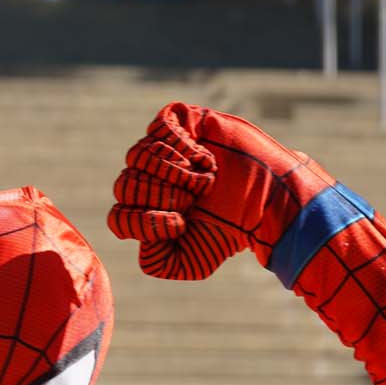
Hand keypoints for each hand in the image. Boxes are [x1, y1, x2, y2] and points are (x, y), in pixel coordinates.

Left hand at [107, 102, 334, 279]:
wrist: (267, 201)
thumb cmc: (229, 229)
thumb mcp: (191, 262)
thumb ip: (156, 262)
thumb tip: (138, 235)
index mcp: (146, 211)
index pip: (118, 218)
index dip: (143, 223)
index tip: (180, 224)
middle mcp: (150, 179)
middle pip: (125, 185)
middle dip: (162, 197)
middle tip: (194, 201)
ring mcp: (164, 148)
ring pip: (138, 155)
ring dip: (174, 172)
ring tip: (204, 181)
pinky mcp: (184, 122)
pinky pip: (160, 125)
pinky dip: (179, 144)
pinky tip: (202, 159)